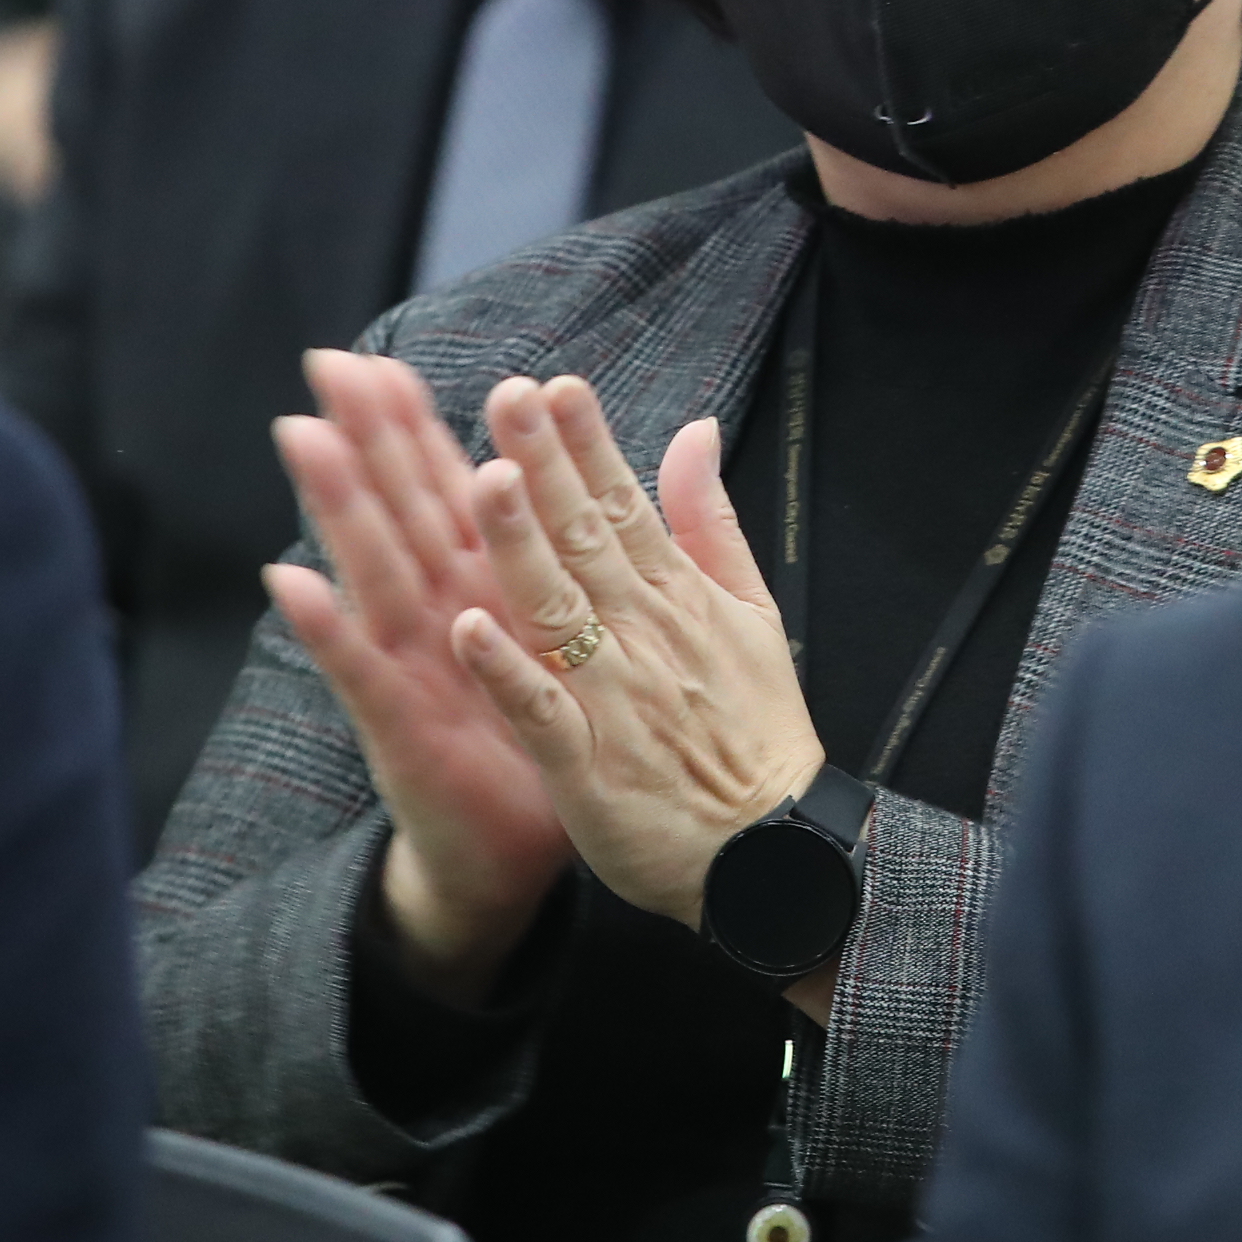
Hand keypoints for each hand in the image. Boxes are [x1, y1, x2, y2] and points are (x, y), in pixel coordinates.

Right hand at [265, 352, 572, 1001]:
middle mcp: (434, 616)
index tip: (379, 360)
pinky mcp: (401, 730)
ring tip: (302, 438)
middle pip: (396, 511)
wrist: (513, 861)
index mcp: (478, 589)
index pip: (441, 491)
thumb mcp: (553, 640)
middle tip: (325, 365)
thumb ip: (559, 555)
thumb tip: (557, 483)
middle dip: (364, 439)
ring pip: (371, 571)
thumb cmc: (533, 740)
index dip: (411, 427)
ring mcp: (409, 669)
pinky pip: (362, 673)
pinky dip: (326, 629)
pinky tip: (290, 583)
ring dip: (337, 507)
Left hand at [448, 377, 823, 934]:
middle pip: (584, 540)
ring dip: (521, 548)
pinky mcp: (588, 766)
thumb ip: (710, 520)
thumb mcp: (752, 612)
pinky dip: (509, 674)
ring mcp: (614, 699)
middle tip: (507, 399)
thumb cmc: (754, 731)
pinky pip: (543, 713)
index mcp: (677, 596)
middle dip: (546, 467)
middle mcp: (643, 635)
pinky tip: (468, 631)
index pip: (624, 504)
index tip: (552, 386)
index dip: (586, 445)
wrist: (773, 855)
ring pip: (558, 612)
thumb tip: (695, 429)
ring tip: (486, 484)